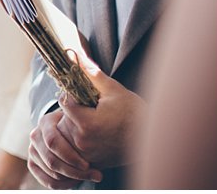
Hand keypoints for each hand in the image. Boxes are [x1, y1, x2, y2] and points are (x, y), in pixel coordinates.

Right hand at [28, 108, 101, 187]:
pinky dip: (63, 185)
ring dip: (72, 179)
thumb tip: (87, 115)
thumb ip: (82, 117)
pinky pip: (46, 180)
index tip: (89, 164)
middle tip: (95, 175)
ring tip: (89, 177)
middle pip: (51, 161)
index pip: (53, 142)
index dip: (71, 156)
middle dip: (75, 171)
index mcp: (45, 121)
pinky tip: (76, 181)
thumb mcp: (81, 119)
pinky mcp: (33, 163)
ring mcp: (32, 150)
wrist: (71, 130)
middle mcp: (35, 135)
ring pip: (50, 172)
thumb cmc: (80, 126)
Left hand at [57, 50, 145, 169]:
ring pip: (66, 134)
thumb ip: (90, 73)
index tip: (82, 94)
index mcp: (87, 123)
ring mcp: (86, 154)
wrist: (153, 140)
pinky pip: (74, 148)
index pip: (64, 102)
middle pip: (62, 118)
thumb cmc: (134, 113)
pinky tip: (95, 133)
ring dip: (73, 125)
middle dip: (72, 111)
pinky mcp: (91, 162)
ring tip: (93, 120)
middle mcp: (83, 141)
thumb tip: (73, 53)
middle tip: (90, 108)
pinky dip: (79, 139)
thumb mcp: (113, 90)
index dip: (71, 95)